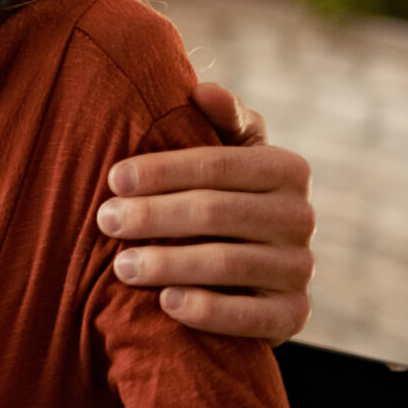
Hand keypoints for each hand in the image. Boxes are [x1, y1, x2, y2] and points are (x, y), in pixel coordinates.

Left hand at [97, 79, 315, 342]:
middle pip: (217, 212)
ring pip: (229, 263)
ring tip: (122, 266)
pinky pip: (253, 317)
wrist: (249, 271)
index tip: (114, 179)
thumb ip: (220, 122)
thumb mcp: (226, 156)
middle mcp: (301, 217)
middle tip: (106, 220)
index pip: (219, 164)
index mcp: (286, 169)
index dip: (163, 170)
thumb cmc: (222, 197)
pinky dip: (209, 310)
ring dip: (169, 263)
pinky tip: (166, 304)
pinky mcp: (294, 315)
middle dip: (155, 215)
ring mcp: (300, 268)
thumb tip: (203, 90)